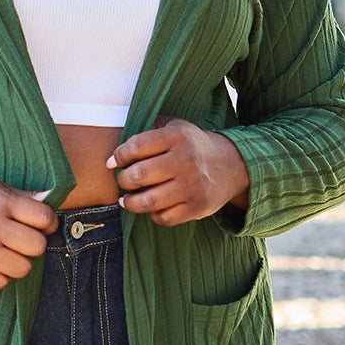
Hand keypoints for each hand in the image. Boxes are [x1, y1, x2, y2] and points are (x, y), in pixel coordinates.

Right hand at [0, 179, 56, 289]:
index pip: (45, 218)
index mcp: (1, 202)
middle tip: (19, 240)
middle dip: (32, 244)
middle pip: (38, 246)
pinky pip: (1, 283)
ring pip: (23, 268)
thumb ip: (24, 197)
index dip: (48, 223)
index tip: (40, 226)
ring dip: (17, 262)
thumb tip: (51, 200)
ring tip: (4, 252)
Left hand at [108, 118, 249, 225]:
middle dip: (123, 179)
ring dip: (130, 202)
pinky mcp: (197, 207)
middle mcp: (185, 161)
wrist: (231, 165)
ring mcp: (192, 186)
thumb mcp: (175, 127)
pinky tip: (151, 207)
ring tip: (126, 199)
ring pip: (148, 201)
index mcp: (177, 137)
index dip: (119, 155)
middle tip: (123, 180)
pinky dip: (152, 214)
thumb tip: (114, 154)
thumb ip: (147, 131)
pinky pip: (164, 217)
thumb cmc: (191, 146)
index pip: (137, 146)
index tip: (113, 162)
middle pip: (139, 175)